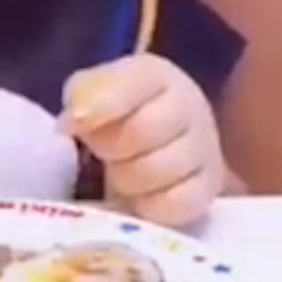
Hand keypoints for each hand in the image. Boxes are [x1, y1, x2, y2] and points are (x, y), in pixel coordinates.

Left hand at [60, 54, 226, 226]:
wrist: (153, 152)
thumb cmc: (115, 118)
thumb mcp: (91, 94)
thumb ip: (83, 95)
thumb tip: (75, 119)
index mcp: (155, 76)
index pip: (132, 83)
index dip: (100, 105)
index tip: (73, 124)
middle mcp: (189, 107)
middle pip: (142, 130)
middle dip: (110, 147)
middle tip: (102, 152)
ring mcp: (205, 151)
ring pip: (158, 171)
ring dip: (127, 179)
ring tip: (121, 173)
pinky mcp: (207, 193)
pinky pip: (175, 204)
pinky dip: (149, 206)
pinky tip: (141, 197)